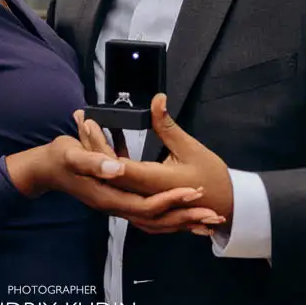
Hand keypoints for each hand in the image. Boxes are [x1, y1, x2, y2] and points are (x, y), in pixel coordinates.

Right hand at [5, 136, 220, 226]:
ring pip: (155, 223)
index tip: (194, 192)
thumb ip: (93, 159)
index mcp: (107, 197)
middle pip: (156, 220)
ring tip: (210, 221)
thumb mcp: (72, 154)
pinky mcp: (119, 203)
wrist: (44, 168)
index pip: (145, 206)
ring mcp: (117, 207)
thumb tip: (117, 167)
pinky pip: (150, 218)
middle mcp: (114, 207)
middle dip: (186, 217)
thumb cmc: (58, 159)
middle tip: (214, 214)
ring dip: (183, 222)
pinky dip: (171, 218)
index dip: (170, 200)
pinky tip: (187, 216)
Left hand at [74, 95, 233, 235]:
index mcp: (153, 182)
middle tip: (81, 120)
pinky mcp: (141, 200)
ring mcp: (140, 200)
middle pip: (107, 171)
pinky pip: (119, 183)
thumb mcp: (190, 147)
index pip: (117, 166)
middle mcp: (142, 194)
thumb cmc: (211, 176)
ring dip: (97, 154)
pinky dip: (109, 163)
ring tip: (86, 127)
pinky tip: (105, 143)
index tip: (89, 123)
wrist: (224, 205)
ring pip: (110, 177)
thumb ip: (167, 125)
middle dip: (91, 145)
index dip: (100, 145)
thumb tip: (157, 99)